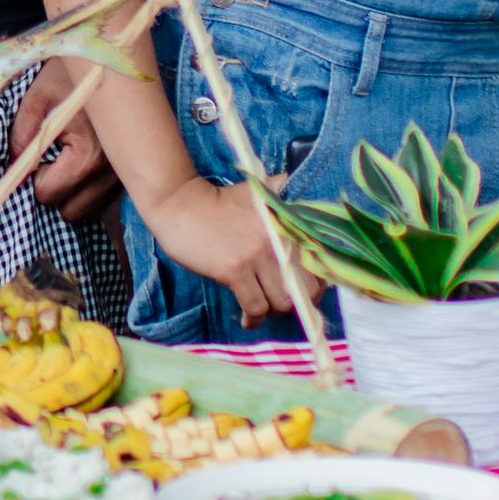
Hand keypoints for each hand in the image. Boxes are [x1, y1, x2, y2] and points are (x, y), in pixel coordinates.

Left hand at [16, 60, 120, 225]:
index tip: (33, 156)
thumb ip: (22, 136)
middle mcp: (113, 171)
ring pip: (88, 210)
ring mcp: (126, 174)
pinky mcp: (131, 172)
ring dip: (71, 194)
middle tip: (47, 161)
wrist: (113, 53)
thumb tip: (12, 167)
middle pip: (70, 211)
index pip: (49, 194)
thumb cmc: (72, 73)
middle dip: (52, 191)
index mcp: (89, 154)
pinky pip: (103, 200)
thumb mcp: (38, 98)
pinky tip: (80, 164)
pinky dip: (88, 190)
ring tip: (64, 161)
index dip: (32, 178)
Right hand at [134, 176, 307, 326]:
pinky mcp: (234, 270)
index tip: (307, 292)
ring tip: (264, 309)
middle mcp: (278, 241)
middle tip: (288, 305)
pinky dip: (253, 318)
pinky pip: (254, 306)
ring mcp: (256, 257)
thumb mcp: (252, 191)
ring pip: (281, 302)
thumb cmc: (217, 200)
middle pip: (305, 288)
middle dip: (301, 304)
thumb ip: (275, 187)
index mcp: (286, 225)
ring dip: (273, 311)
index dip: (317, 284)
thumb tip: (287, 179)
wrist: (181, 202)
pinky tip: (248, 320)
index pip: (317, 263)